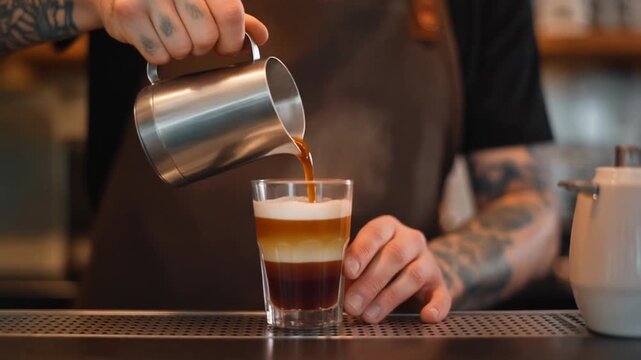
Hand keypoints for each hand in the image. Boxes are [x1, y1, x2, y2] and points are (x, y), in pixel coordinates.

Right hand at [90, 0, 268, 63]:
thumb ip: (230, 14)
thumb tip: (261, 36)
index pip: (229, 14)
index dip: (232, 38)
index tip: (228, 45)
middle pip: (206, 36)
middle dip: (204, 46)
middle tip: (194, 38)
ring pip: (181, 49)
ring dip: (181, 51)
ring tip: (172, 35)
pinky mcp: (127, 13)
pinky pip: (158, 54)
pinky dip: (160, 54)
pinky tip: (155, 37)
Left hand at [343, 215, 451, 322]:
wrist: (412, 267)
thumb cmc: (377, 261)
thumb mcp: (363, 257)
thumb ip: (351, 267)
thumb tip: (334, 288)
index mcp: (388, 227)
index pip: (376, 232)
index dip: (362, 252)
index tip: (348, 272)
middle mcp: (411, 239)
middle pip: (395, 256)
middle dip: (371, 282)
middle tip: (352, 305)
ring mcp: (429, 261)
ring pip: (414, 275)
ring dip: (389, 298)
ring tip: (369, 316)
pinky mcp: (440, 284)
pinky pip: (443, 295)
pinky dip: (437, 307)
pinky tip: (426, 317)